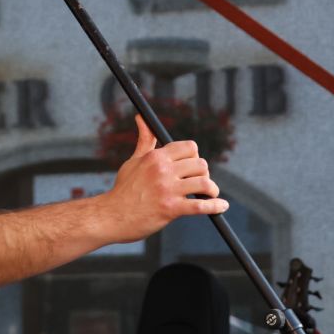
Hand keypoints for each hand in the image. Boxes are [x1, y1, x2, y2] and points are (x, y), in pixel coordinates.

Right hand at [102, 115, 227, 242]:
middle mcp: (162, 170)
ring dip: (211, 190)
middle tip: (198, 183)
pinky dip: (215, 206)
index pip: (189, 147)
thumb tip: (141, 118)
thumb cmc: (123, 189)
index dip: (195, 157)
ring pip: (204, 183)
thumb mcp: (133, 161)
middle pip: (200, 164)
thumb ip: (144, 140)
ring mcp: (167, 190)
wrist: (112, 216)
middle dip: (203, 174)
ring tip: (210, 194)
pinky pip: (201, 206)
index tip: (192, 166)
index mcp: (155, 157)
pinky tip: (221, 206)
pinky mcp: (171, 209)